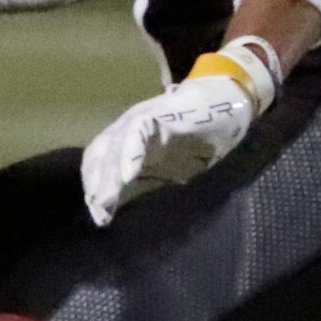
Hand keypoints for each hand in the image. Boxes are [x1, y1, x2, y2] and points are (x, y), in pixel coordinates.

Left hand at [80, 74, 254, 226]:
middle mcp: (127, 126)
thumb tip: (117, 211)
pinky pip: (139, 131)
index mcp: (124, 139)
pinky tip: (128, 176)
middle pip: (101, 154)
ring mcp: (141, 118)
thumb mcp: (165, 167)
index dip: (95, 187)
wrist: (225, 104)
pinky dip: (131, 152)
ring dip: (110, 175)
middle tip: (99, 215)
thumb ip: (142, 183)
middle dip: (97, 185)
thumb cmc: (195, 138)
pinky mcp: (159, 113)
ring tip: (105, 202)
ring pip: (116, 144)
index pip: (98, 162)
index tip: (99, 215)